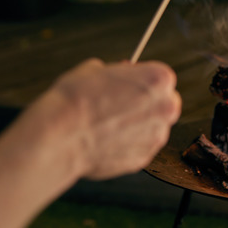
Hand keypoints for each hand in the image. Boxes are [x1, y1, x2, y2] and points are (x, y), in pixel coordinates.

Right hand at [51, 58, 180, 179]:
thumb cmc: (75, 98)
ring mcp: (157, 136)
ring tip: (108, 125)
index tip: (129, 86)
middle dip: (147, 104)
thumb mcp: (95, 69)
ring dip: (137, 126)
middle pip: (164, 103)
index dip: (142, 81)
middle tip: (121, 105)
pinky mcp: (144, 159)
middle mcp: (166, 108)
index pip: (160, 78)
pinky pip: (140, 147)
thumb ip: (116, 73)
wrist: (61, 136)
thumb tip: (119, 77)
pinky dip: (127, 145)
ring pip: (153, 127)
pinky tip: (106, 140)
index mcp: (160, 79)